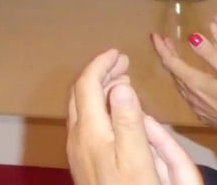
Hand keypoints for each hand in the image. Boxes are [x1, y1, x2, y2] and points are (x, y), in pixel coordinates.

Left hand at [68, 49, 200, 184]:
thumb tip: (120, 86)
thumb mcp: (139, 160)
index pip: (87, 85)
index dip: (101, 64)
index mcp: (90, 132)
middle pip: (80, 94)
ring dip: (99, 90)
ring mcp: (76, 151)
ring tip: (122, 84)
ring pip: (80, 109)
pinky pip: (85, 123)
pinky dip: (98, 108)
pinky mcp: (81, 163)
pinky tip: (115, 115)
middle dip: (100, 73)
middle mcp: (77, 138)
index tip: (119, 53)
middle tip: (122, 64)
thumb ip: (128, 121)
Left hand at [151, 30, 216, 178]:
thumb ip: (211, 54)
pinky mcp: (204, 115)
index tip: (154, 35)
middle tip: (164, 41)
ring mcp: (196, 107)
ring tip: (174, 56)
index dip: (161, 48)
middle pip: (173, 72)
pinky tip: (190, 79)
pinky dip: (184, 80)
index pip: (170, 62)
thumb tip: (192, 37)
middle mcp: (191, 96)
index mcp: (195, 83)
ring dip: (175, 68)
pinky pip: (187, 93)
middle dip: (167, 55)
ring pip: (179, 84)